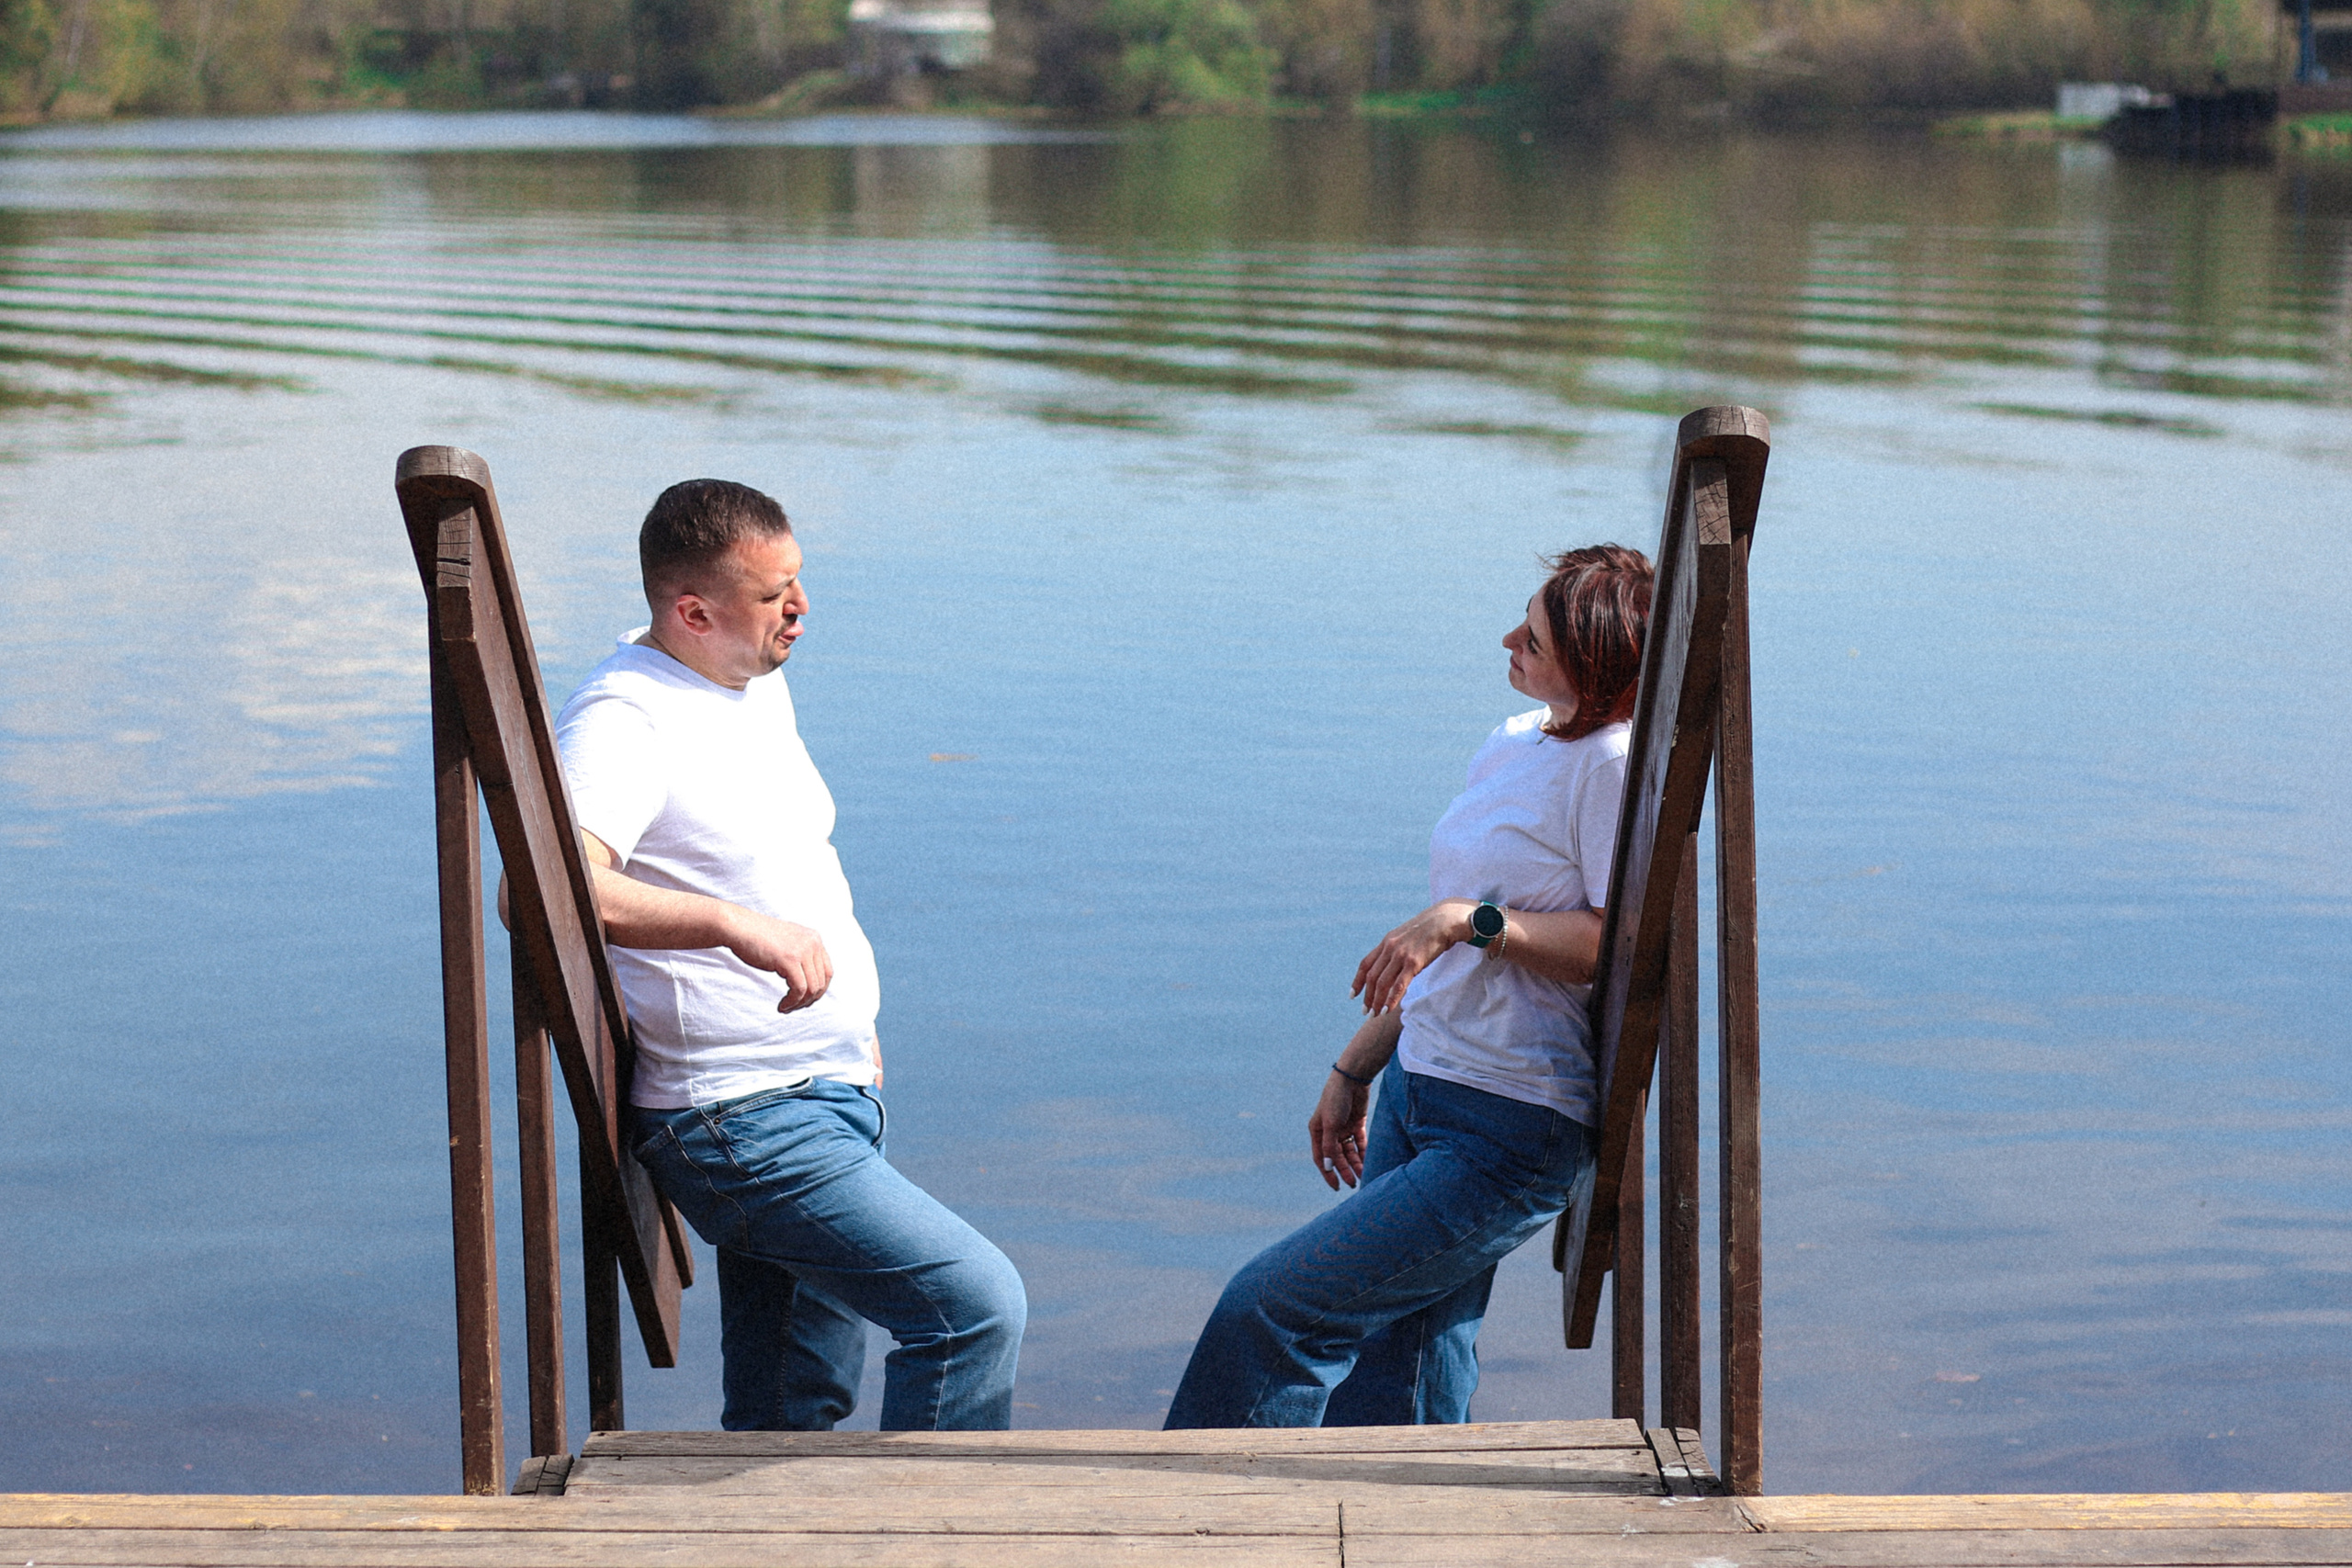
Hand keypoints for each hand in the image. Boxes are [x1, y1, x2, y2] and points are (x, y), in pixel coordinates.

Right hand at [721, 910, 833, 1012]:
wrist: (739, 927)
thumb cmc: (758, 938)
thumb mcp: (788, 942)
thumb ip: (802, 955)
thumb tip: (811, 982)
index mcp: (814, 938)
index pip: (828, 971)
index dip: (819, 990)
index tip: (806, 1000)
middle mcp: (813, 943)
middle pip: (822, 981)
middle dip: (810, 999)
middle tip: (795, 1007)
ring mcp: (802, 950)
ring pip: (812, 988)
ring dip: (800, 1003)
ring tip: (787, 1007)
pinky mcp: (790, 960)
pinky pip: (800, 989)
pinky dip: (792, 1002)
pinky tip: (782, 1006)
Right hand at [1310, 1071, 1370, 1190]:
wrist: (1353, 1077)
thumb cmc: (1336, 1098)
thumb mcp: (1331, 1124)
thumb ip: (1329, 1146)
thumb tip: (1327, 1167)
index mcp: (1317, 1131)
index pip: (1321, 1158)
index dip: (1328, 1173)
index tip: (1337, 1186)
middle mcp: (1329, 1131)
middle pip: (1337, 1156)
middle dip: (1345, 1170)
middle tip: (1354, 1184)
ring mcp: (1343, 1127)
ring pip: (1349, 1151)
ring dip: (1356, 1163)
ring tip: (1364, 1175)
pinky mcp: (1356, 1123)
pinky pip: (1360, 1142)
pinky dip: (1364, 1152)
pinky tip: (1369, 1162)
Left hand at [1351, 899, 1475, 1013]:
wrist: (1446, 920)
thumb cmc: (1430, 929)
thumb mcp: (1407, 936)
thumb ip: (1397, 949)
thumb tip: (1394, 966)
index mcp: (1386, 942)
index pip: (1365, 964)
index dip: (1357, 981)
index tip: (1352, 995)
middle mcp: (1390, 948)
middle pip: (1372, 977)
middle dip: (1367, 996)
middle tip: (1365, 1011)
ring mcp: (1401, 955)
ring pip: (1382, 983)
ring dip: (1377, 1001)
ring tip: (1375, 1015)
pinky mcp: (1414, 962)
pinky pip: (1399, 985)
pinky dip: (1391, 999)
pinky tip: (1388, 1010)